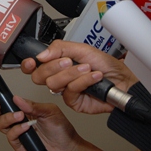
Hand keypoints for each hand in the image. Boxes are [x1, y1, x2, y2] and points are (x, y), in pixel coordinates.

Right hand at [0, 95, 80, 150]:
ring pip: (1, 125)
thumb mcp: (50, 111)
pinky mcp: (20, 145)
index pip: (7, 103)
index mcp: (25, 110)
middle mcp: (19, 121)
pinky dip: (16, 131)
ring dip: (7, 118)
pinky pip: (11, 137)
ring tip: (19, 116)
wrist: (68, 148)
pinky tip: (25, 127)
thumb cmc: (61, 129)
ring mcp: (18, 133)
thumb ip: (33, 105)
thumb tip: (17, 99)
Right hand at [20, 41, 138, 114]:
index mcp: (57, 63)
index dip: (28, 64)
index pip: (34, 66)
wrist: (122, 80)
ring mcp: (65, 90)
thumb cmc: (105, 64)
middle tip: (68, 61)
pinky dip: (83, 81)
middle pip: (39, 76)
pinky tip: (94, 78)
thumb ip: (59, 48)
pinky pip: (69, 91)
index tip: (32, 61)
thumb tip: (41, 55)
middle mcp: (59, 77)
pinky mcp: (73, 102)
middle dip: (54, 67)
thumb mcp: (82, 48)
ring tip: (87, 69)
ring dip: (73, 73)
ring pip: (53, 83)